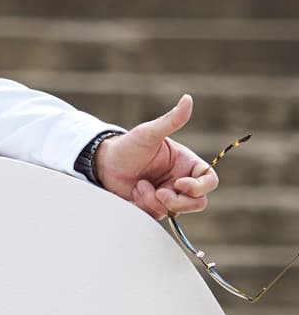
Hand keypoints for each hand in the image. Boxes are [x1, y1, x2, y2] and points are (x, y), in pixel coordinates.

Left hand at [94, 94, 218, 219]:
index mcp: (187, 164)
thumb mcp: (149, 133)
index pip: (209, 181)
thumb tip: (188, 99)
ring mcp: (168, 195)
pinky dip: (146, 206)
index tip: (179, 184)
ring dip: (156, 201)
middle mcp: (181, 181)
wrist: (104, 163)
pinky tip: (135, 191)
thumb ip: (171, 120)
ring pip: (177, 211)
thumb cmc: (128, 145)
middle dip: (179, 202)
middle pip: (198, 202)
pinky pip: (158, 215)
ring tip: (140, 186)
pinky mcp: (154, 206)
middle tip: (159, 193)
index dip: (200, 187)